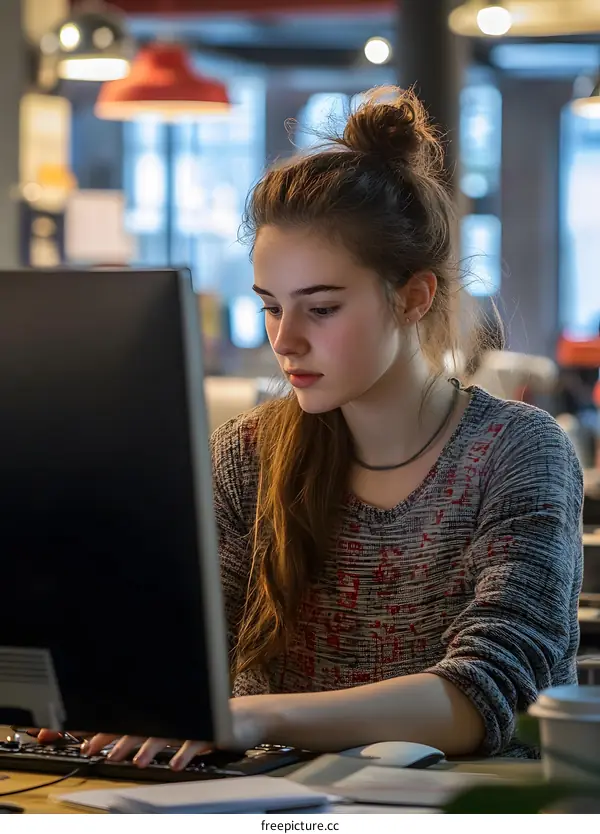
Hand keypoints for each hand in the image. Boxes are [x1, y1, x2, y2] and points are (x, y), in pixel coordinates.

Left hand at [38, 694, 276, 771]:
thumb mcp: (174, 730)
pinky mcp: (212, 727)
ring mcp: (193, 718)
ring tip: (134, 760)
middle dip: (114, 737)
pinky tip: (175, 763)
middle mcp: (175, 713)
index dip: (104, 729)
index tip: (84, 741)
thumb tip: (117, 744)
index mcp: (163, 713)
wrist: (245, 718)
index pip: (128, 719)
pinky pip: (196, 740)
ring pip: (164, 732)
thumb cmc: (206, 724)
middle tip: (94, 749)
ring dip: (146, 746)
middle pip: (139, 724)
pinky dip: (184, 752)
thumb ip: (150, 735)